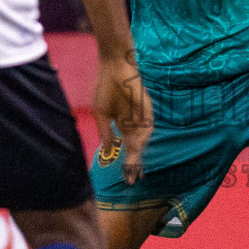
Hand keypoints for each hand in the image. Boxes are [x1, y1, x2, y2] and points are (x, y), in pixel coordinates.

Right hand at [93, 51, 151, 184]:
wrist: (113, 68)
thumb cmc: (106, 87)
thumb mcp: (101, 114)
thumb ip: (106, 132)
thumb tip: (109, 151)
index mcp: (123, 125)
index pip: (127, 148)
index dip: (126, 163)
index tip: (125, 179)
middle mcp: (134, 124)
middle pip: (136, 149)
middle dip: (134, 165)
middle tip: (132, 181)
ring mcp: (141, 117)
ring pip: (142, 140)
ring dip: (138, 155)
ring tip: (133, 170)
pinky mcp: (146, 108)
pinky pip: (147, 125)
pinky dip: (143, 138)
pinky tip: (137, 149)